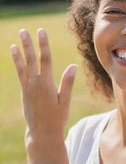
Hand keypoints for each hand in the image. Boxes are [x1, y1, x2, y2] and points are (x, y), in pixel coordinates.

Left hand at [10, 28, 76, 143]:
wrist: (41, 133)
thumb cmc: (57, 117)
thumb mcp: (65, 101)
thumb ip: (67, 83)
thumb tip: (72, 66)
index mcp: (46, 84)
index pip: (45, 59)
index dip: (43, 45)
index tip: (41, 32)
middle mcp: (34, 84)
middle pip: (31, 60)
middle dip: (28, 44)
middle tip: (25, 31)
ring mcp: (27, 88)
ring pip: (23, 66)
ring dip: (20, 52)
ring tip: (16, 41)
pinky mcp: (24, 92)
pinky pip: (20, 74)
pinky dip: (17, 63)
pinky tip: (16, 56)